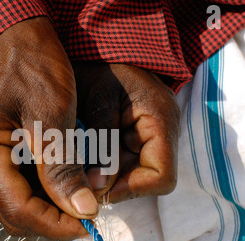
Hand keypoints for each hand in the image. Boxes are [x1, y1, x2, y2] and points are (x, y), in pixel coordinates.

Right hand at [0, 17, 98, 239]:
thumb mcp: (53, 115)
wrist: (11, 36)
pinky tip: (61, 181)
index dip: (56, 224)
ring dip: (46, 207)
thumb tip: (83, 210)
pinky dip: (38, 192)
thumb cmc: (31, 64)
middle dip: (52, 219)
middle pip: (12, 214)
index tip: (89, 222)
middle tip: (87, 210)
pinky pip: (11, 186)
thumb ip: (63, 168)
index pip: (19, 210)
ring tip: (78, 197)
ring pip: (12, 204)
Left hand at [72, 63, 179, 203]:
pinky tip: (88, 162)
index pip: (161, 177)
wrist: (95, 47)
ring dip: (110, 178)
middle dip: (116, 185)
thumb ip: (101, 146)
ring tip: (82, 171)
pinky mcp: (138, 135)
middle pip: (148, 179)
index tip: (98, 189)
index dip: (131, 190)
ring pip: (136, 175)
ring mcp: (152, 134)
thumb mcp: (96, 103)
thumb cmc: (96, 67)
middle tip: (83, 182)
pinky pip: (127, 163)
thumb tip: (98, 189)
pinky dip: (108, 167)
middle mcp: (163, 131)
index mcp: (161, 120)